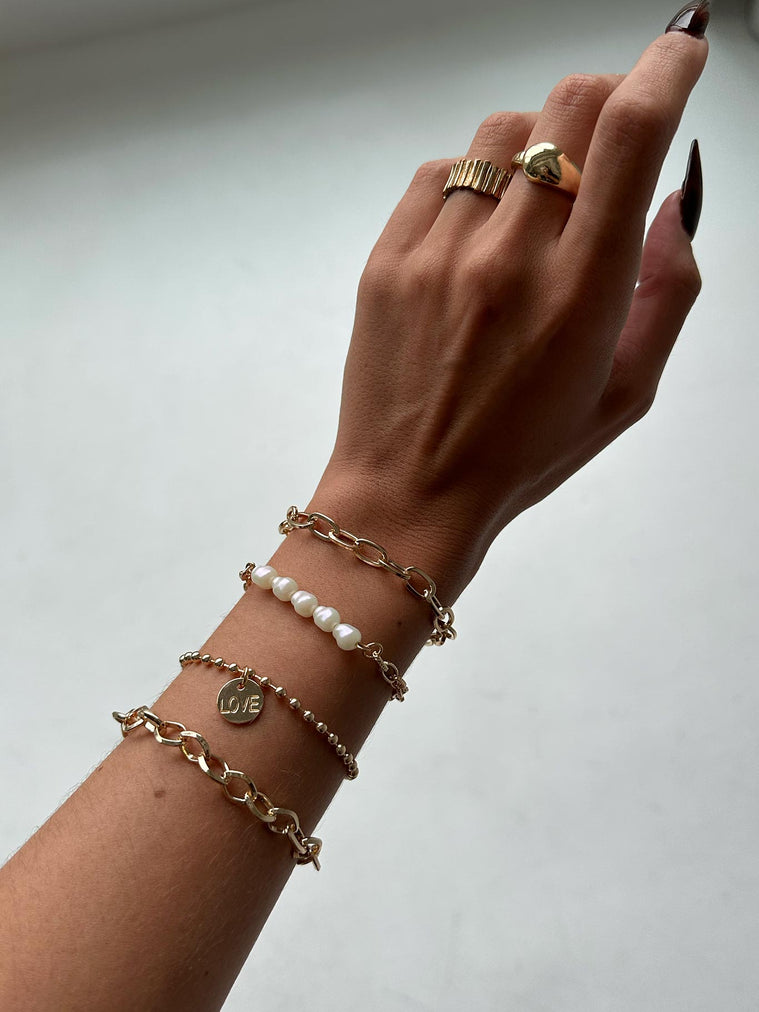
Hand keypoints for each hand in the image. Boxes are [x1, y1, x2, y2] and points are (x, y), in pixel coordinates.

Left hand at [320, 18, 707, 590]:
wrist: (410, 494)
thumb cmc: (523, 456)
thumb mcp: (626, 393)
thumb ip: (668, 289)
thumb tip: (674, 197)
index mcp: (582, 293)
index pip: (632, 131)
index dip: (667, 65)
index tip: (681, 48)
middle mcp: (510, 258)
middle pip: (569, 103)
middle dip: (607, 98)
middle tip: (608, 140)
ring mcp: (440, 253)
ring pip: (503, 130)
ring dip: (538, 145)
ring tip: (533, 209)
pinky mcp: (388, 259)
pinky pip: (440, 170)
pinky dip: (474, 181)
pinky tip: (478, 234)